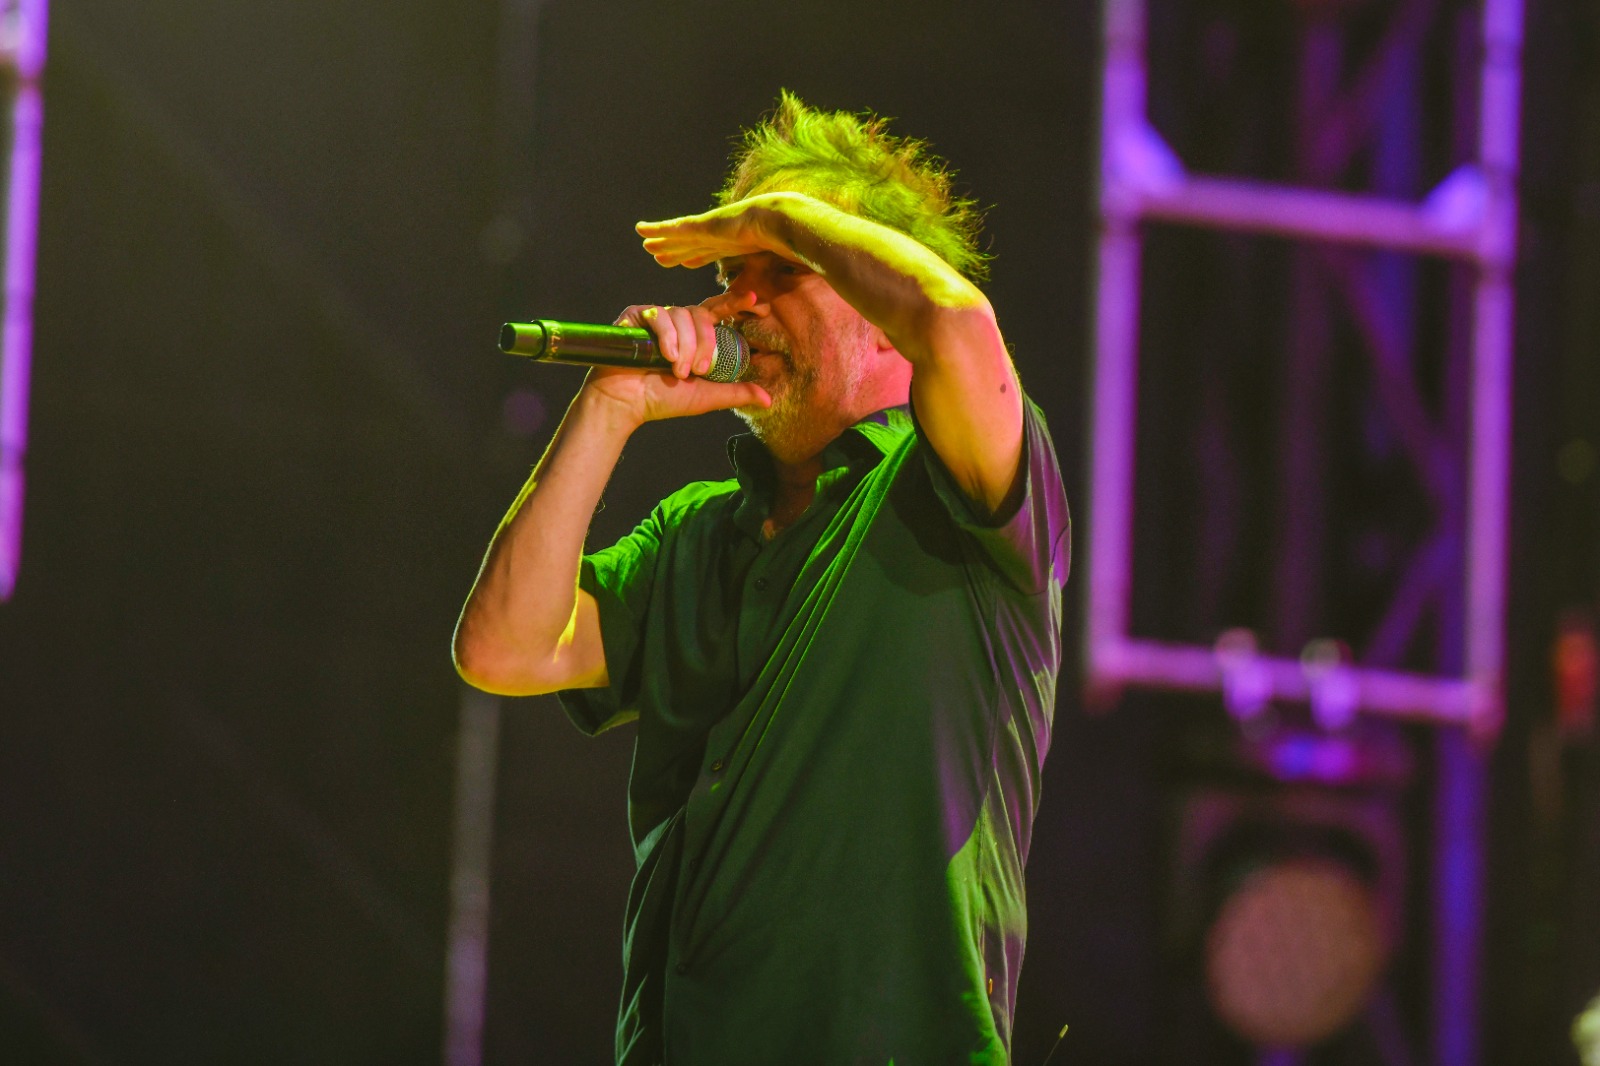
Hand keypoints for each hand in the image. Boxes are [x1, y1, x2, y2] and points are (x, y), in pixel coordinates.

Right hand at [580, 289, 768, 427]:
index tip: (757, 303)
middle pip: (702, 314)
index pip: (719, 310)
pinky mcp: (636, 315)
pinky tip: (665, 357)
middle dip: (706, 343)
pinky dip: (667, 337)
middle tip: (700, 370)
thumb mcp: (707, 396)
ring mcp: (657, 316)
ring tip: (677, 371)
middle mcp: (678, 321)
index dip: (737, 302)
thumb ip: (736, 393)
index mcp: (695, 334)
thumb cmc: (663, 400)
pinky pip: (660, 315)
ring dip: (685, 347)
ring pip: (682, 315)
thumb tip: (769, 401)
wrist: (626, 404)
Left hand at [635, 193, 795, 269]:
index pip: (711, 251)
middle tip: (656, 252)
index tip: (685, 261)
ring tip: (646, 243)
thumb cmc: (788, 243)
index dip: (696, 256)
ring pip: (678, 237)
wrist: (784, 223)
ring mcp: (710, 229)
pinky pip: (673, 229)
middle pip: (691, 244)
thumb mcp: (776, 263)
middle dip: (674, 249)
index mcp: (735, 242)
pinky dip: (656, 229)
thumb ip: (770, 275)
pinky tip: (641, 230)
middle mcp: (720, 234)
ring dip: (661, 240)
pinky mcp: (702, 226)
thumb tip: (776, 291)